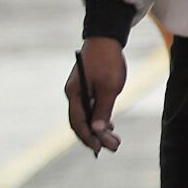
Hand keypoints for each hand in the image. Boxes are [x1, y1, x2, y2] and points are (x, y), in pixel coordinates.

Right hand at [66, 38, 126, 153]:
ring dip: (98, 129)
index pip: (78, 123)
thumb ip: (103, 109)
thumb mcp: (110, 87)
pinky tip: (109, 125)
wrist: (106, 39)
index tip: (102, 148)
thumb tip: (98, 131)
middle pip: (80, 122)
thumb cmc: (109, 61)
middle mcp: (73, 94)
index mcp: (75, 94)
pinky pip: (89, 108)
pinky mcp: (86, 88)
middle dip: (95, 137)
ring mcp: (78, 91)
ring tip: (114, 140)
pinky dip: (98, 118)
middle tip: (114, 147)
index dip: (89, 138)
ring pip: (85, 116)